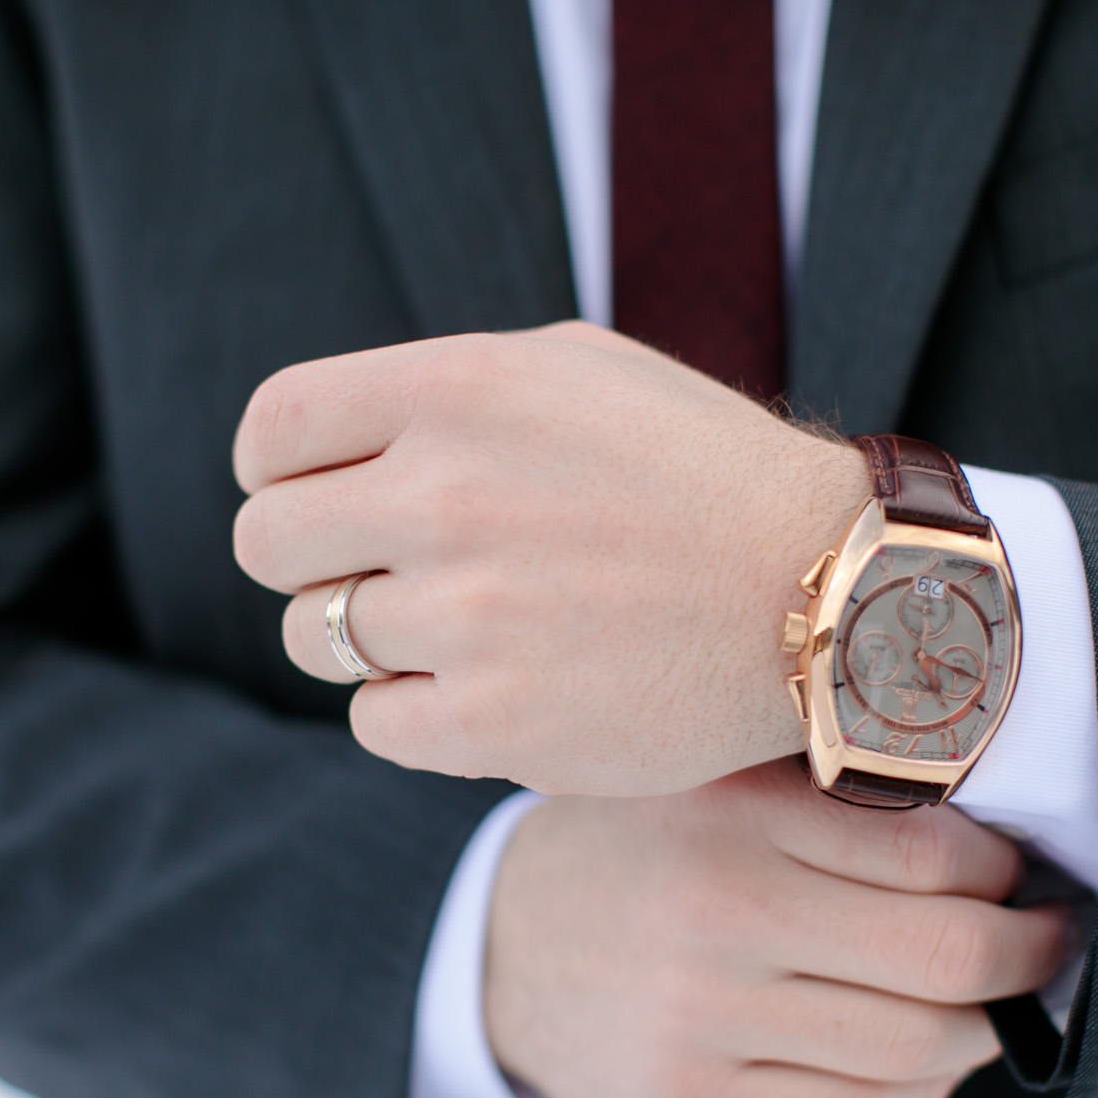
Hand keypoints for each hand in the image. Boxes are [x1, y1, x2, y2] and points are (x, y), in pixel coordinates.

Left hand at [231, 322, 868, 796]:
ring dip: (368, 639)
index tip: (319, 498)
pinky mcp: (492, 726)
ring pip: (313, 639)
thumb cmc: (698, 475)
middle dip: (312, 560)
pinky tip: (489, 689)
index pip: (270, 435)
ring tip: (462, 629)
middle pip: (267, 545)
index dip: (278, 473)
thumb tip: (315, 448)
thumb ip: (438, 393)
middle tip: (385, 573)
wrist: (830, 595)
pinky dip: (414, 714)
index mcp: (459, 390)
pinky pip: (373, 723)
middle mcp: (447, 495)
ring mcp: (467, 616)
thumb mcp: (575, 371)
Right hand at [483, 760, 1071, 1097]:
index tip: (1022, 872)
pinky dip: (921, 1084)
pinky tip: (920, 1051)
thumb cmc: (649, 850)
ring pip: (918, 1046)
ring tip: (992, 1001)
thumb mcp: (720, 781)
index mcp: (731, 809)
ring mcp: (701, 1019)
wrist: (506, 948)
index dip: (1008, 870)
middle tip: (1050, 939)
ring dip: (985, 1028)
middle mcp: (715, 911)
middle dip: (1031, 954)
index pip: (936, 852)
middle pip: (948, 955)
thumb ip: (839, 794)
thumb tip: (1009, 843)